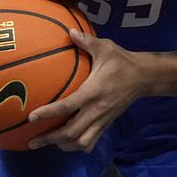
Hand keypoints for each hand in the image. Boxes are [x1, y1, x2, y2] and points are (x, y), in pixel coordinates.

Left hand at [27, 30, 145, 151]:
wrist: (144, 77)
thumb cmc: (122, 61)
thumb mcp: (105, 48)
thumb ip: (86, 41)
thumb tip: (69, 31)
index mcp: (93, 91)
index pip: (67, 106)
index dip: (48, 113)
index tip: (31, 117)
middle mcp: (97, 109)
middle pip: (71, 132)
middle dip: (50, 139)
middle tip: (32, 141)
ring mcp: (103, 119)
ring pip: (81, 142)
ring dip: (63, 144)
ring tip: (48, 143)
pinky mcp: (107, 124)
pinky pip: (91, 141)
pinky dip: (78, 145)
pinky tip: (67, 141)